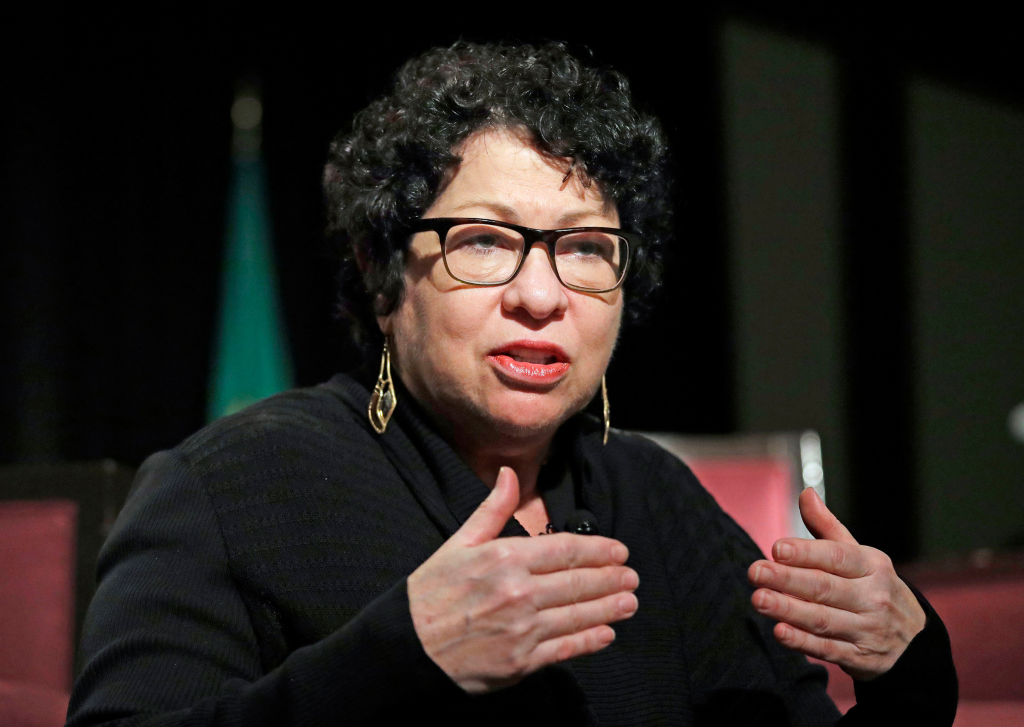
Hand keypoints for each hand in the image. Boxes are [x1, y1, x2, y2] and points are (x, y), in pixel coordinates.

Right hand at [407, 467, 638, 693]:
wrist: (407, 647)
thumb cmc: (431, 592)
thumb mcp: (458, 543)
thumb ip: (492, 510)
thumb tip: (508, 473)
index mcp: (504, 558)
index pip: (566, 550)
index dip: (599, 551)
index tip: (620, 551)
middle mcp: (518, 592)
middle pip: (578, 582)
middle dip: (611, 579)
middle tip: (632, 577)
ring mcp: (522, 629)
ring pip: (577, 615)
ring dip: (609, 608)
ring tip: (630, 602)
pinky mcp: (521, 661)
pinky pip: (565, 649)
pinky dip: (590, 640)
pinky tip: (607, 634)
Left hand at [747, 488, 925, 680]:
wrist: (916, 642)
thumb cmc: (874, 588)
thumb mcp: (860, 556)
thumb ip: (827, 527)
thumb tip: (805, 493)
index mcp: (872, 566)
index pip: (837, 557)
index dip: (806, 553)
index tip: (776, 548)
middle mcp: (873, 597)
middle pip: (825, 587)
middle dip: (788, 580)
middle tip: (754, 571)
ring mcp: (868, 629)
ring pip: (823, 619)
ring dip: (788, 610)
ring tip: (758, 599)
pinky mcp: (860, 658)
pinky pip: (828, 649)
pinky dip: (803, 642)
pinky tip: (779, 632)